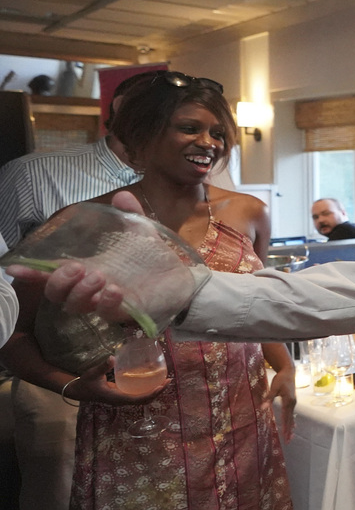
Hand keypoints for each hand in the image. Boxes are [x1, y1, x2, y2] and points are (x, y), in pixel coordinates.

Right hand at [5, 192, 189, 329]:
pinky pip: (107, 314)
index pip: (53, 272)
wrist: (183, 280)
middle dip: (58, 281)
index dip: (33, 271)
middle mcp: (92, 288)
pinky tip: (116, 291)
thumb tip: (121, 195)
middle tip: (78, 267)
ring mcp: (106, 302)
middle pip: (57, 294)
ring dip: (81, 291)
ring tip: (99, 277)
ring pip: (76, 306)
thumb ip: (129, 214)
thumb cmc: (154, 260)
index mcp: (89, 268)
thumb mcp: (140, 233)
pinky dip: (106, 302)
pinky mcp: (126, 313)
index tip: (14, 268)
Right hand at [72, 355, 168, 405]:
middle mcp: (122, 400)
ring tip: (164, 380)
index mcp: (117, 398)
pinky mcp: (121, 394)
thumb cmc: (85, 383)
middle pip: (144, 400)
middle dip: (157, 392)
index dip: (152, 393)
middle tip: (168, 380)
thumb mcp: (93, 374)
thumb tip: (112, 358)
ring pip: (142, 398)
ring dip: (154, 391)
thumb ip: (102, 367)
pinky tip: (151, 380)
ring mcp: (122, 398)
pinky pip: (137, 394)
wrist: (78, 390)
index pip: (139, 399)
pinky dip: (147, 389)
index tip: (162, 385)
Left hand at [263, 368, 296, 442]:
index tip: (284, 436)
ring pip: (292, 417)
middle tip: (288, 441)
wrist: (289, 371)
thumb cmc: (280, 379)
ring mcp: (294, 402)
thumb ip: (269, 398)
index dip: (285, 427)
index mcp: (288, 401)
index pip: (286, 417)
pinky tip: (293, 426)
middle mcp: (292, 403)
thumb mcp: (274, 387)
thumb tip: (262, 408)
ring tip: (291, 436)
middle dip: (289, 430)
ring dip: (291, 427)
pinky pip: (292, 414)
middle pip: (290, 419)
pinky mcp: (293, 401)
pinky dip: (292, 421)